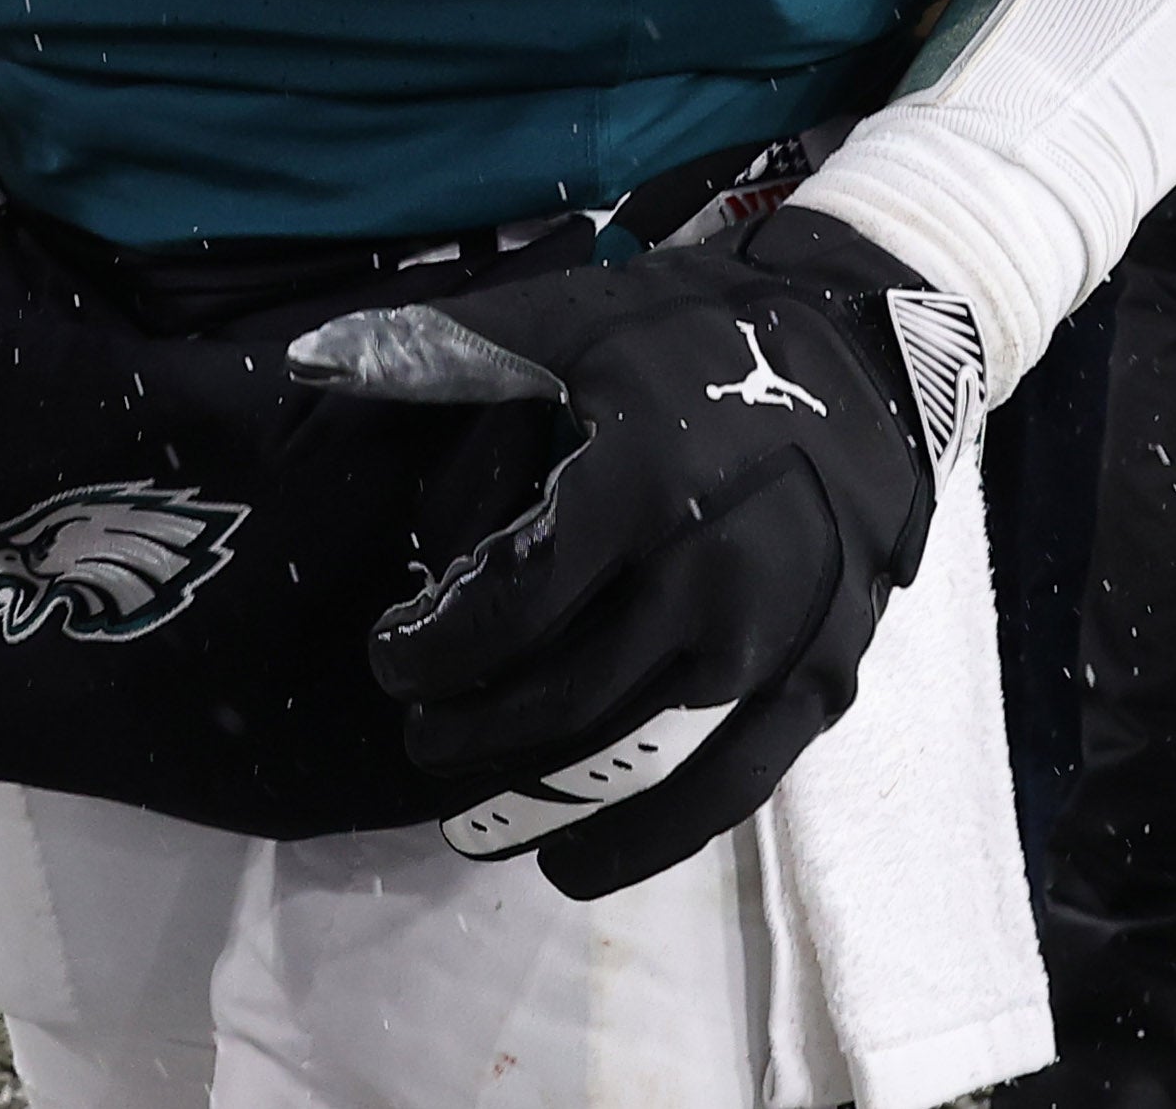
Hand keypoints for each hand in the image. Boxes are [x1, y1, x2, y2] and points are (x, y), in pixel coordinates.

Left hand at [305, 209, 951, 897]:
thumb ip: (445, 348)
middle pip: (562, 695)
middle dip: (469, 730)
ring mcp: (775, 638)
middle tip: (422, 732)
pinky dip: (640, 842)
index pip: (511, 603)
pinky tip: (572, 861)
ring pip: (635, 760)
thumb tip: (310, 362)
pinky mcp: (821, 683)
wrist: (866, 360)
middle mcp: (714, 569)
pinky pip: (723, 792)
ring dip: (539, 801)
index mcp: (643, 478)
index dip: (433, 648)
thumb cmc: (697, 338)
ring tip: (471, 816)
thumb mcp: (572, 315)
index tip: (392, 657)